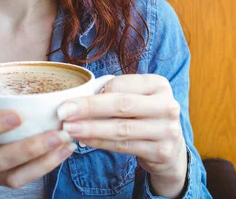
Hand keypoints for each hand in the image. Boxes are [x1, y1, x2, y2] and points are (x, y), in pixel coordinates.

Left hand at [57, 74, 187, 197]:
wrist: (172, 148)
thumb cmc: (145, 116)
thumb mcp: (138, 98)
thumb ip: (116, 93)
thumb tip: (77, 97)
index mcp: (159, 84)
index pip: (121, 84)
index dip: (95, 92)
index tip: (71, 98)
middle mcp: (167, 105)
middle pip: (122, 104)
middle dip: (89, 108)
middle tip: (63, 112)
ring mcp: (167, 129)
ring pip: (121, 128)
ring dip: (91, 128)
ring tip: (69, 129)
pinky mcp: (161, 151)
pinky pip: (124, 146)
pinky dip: (101, 143)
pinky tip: (84, 140)